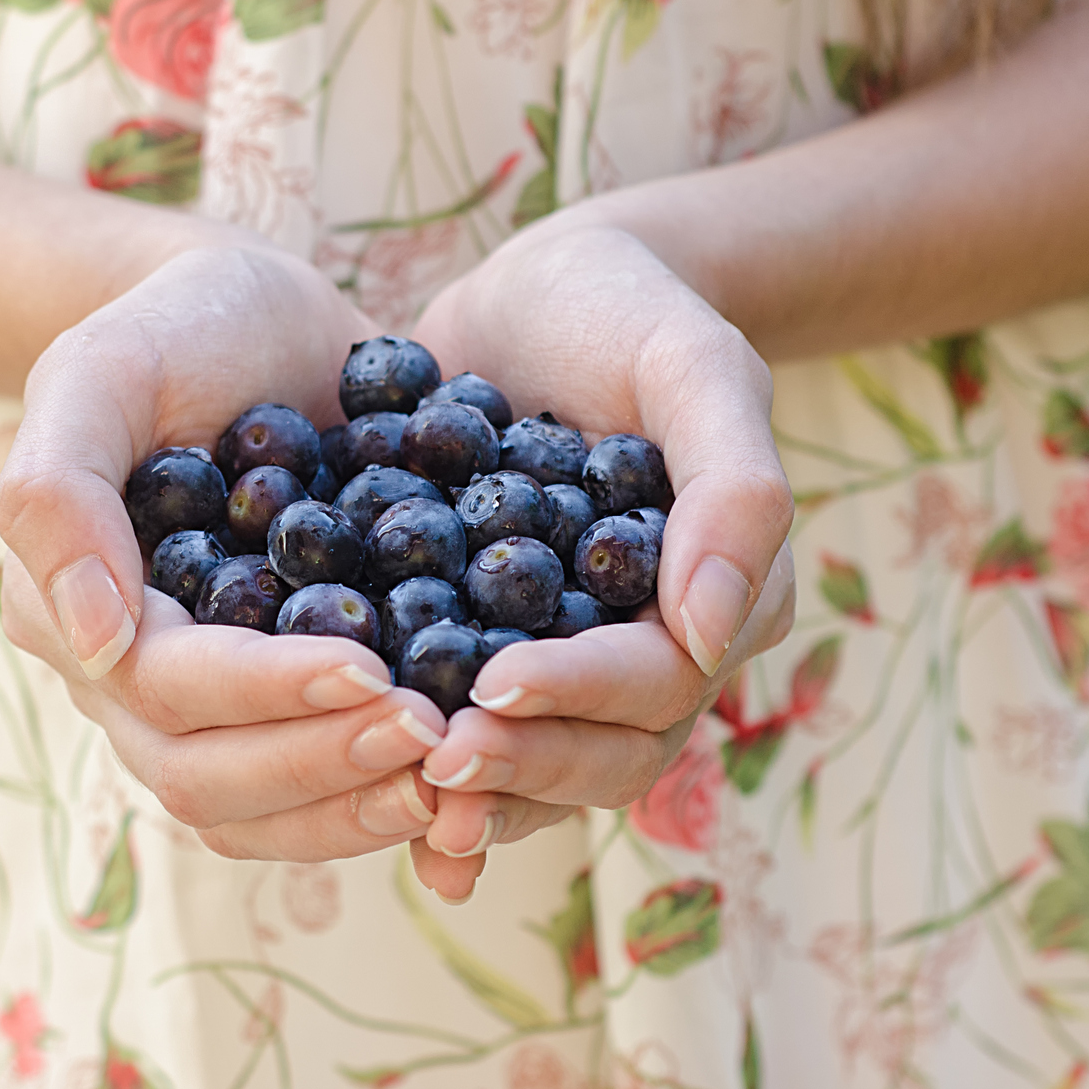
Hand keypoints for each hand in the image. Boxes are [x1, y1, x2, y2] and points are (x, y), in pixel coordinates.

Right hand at [0, 244, 454, 865]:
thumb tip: (99, 641)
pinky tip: (456, 781)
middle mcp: (125, 678)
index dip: (266, 692)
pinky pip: (306, 793)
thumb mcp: (102, 367)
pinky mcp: (272, 704)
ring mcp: (200, 704)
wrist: (254, 319)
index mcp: (70, 608)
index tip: (373, 671)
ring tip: (453, 776)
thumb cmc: (174, 326)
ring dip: (351, 806)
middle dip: (319, 763)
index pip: (164, 688)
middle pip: (204, 778)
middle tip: (432, 733)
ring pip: (252, 813)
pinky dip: (374, 799)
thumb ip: (59, 490)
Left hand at [403, 224, 796, 889]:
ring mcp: (568, 662)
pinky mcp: (489, 650)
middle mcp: (652, 654)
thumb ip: (734, 489)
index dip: (579, 695)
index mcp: (722, 603)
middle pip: (604, 754)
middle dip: (521, 765)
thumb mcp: (697, 366)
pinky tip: (354, 782)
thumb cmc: (634, 312)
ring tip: (398, 798)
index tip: (494, 688)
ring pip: (538, 765)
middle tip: (433, 762)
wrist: (545, 290)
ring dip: (474, 792)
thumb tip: (708, 633)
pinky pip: (468, 726)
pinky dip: (420, 765)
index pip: (660, 681)